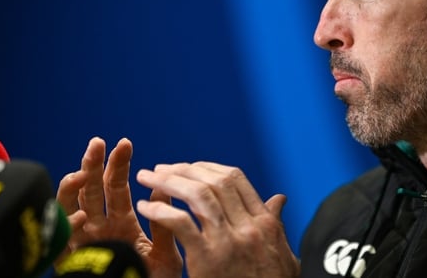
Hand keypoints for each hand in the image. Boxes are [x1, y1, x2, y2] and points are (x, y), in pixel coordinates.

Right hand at [56, 137, 182, 277]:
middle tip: (98, 143)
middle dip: (92, 165)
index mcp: (121, 222)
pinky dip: (71, 228)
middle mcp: (98, 228)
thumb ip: (165, 222)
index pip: (115, 186)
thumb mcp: (166, 253)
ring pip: (69, 208)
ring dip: (72, 189)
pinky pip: (63, 243)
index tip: (124, 142)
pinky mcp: (71, 262)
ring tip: (81, 172)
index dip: (118, 164)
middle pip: (90, 190)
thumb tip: (162, 186)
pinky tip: (82, 218)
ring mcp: (82, 243)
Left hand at [135, 162, 300, 277]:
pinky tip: (146, 207)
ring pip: (198, 195)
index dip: (207, 168)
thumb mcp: (281, 253)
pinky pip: (181, 223)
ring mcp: (229, 241)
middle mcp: (249, 227)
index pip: (235, 179)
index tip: (188, 167)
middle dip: (183, 170)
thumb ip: (275, 223)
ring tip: (147, 178)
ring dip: (168, 181)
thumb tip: (279, 198)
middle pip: (213, 182)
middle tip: (161, 168)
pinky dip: (160, 210)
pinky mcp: (209, 258)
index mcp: (264, 223)